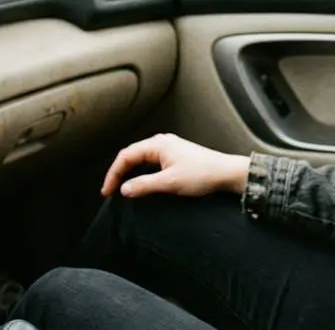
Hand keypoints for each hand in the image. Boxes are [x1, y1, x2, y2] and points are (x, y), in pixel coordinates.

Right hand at [101, 133, 249, 198]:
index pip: (125, 156)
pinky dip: (140, 172)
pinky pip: (150, 162)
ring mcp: (168, 148)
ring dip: (128, 173)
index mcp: (157, 145)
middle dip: (118, 172)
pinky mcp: (175, 156)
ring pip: (140, 159)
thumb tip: (124, 189)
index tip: (107, 191)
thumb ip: (144, 185)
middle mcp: (161, 143)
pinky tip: (139, 183)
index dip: (113, 174)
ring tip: (120, 188)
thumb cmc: (202, 174)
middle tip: (109, 191)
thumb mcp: (170, 183)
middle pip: (131, 155)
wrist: (227, 173)